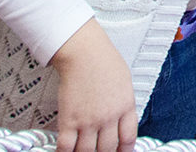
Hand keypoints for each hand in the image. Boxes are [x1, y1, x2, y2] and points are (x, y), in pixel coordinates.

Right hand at [49, 19, 136, 151]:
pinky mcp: (69, 120)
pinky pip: (66, 147)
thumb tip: (122, 119)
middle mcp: (108, 117)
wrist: (84, 53)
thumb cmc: (104, 62)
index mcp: (126, 107)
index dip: (125, 150)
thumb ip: (124, 104)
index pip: (129, 138)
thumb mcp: (125, 83)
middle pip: (108, 148)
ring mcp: (88, 121)